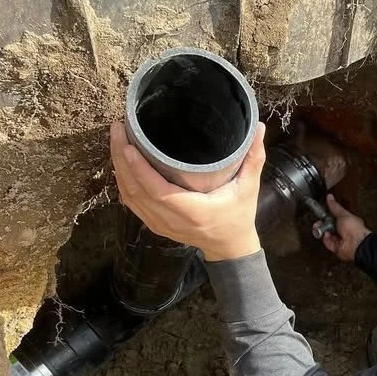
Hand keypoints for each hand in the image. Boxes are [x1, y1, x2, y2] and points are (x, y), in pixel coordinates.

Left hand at [110, 121, 266, 261]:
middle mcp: (170, 220)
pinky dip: (123, 182)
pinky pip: (131, 203)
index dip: (138, 169)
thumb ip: (253, 159)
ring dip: (119, 168)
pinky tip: (121, 162)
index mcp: (192, 212)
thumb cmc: (239, 217)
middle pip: (134, 190)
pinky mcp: (154, 224)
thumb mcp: (248, 189)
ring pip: (128, 196)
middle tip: (117, 130)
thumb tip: (259, 128)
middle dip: (121, 159)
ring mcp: (159, 225)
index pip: (156, 191)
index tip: (129, 145)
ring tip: (117, 139)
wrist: (229, 247)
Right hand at [319, 194, 370, 262]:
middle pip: (328, 225)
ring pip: (326, 234)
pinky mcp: (336, 247)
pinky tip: (326, 234)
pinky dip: (325, 238)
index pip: (334, 216)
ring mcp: (339, 239)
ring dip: (321, 230)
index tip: (321, 211)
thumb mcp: (343, 214)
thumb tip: (330, 197)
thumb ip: (334, 206)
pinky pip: (327, 242)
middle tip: (318, 221)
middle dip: (322, 222)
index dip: (327, 214)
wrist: (356, 243)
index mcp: (347, 221)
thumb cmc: (355, 229)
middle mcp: (343, 230)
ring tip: (318, 227)